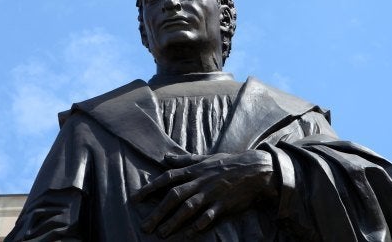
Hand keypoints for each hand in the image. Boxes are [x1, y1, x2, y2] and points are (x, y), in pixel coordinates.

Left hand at [132, 150, 277, 237]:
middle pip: (174, 196)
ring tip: (161, 234)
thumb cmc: (228, 163)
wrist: (255, 169)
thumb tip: (165, 157)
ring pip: (188, 208)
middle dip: (158, 211)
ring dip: (173, 221)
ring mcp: (211, 193)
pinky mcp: (223, 204)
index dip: (150, 188)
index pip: (167, 178)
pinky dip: (197, 225)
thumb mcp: (205, 158)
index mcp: (194, 170)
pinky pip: (208, 216)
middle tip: (145, 226)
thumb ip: (184, 160)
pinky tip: (187, 234)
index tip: (136, 199)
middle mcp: (199, 181)